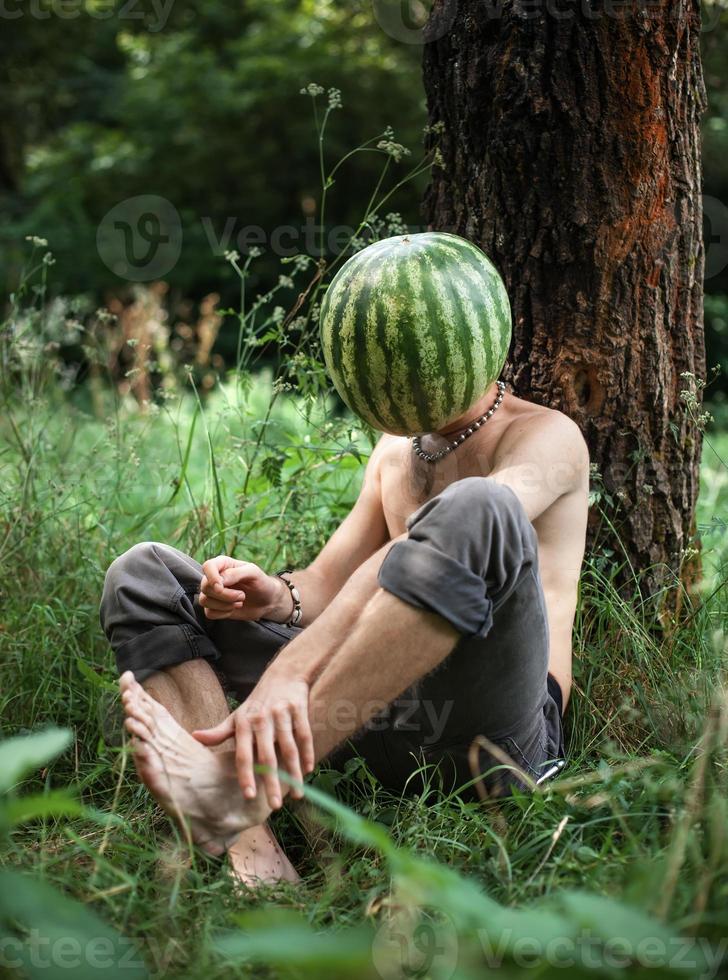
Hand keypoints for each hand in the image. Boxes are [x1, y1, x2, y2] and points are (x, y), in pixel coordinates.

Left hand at [192, 668, 314, 808]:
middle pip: (267, 756)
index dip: (245, 775)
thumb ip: (219, 732)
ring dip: (293, 773)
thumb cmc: (258, 701)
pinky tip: (308, 770)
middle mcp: (262, 719)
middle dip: (271, 782)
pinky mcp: (299, 710)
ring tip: (297, 795)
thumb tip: (194, 737)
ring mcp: (281, 714)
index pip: (243, 754)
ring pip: (289, 749)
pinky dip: (307, 753)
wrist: (284, 674)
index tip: (248, 796)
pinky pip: (304, 736)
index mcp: (244, 724)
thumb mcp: (237, 716)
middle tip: (274, 807)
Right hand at [198, 555, 283, 621]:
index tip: (221, 586)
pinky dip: (222, 613)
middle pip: (205, 587)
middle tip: (242, 595)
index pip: (207, 566)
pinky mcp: (214, 607)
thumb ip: (236, 573)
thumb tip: (219, 581)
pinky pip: (209, 613)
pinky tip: (233, 608)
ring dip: (224, 605)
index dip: (211, 577)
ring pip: (204, 600)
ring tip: (240, 601)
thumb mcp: (254, 573)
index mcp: (223, 564)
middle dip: (224, 595)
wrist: (267, 601)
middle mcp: (215, 577)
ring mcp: (213, 593)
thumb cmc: (261, 583)